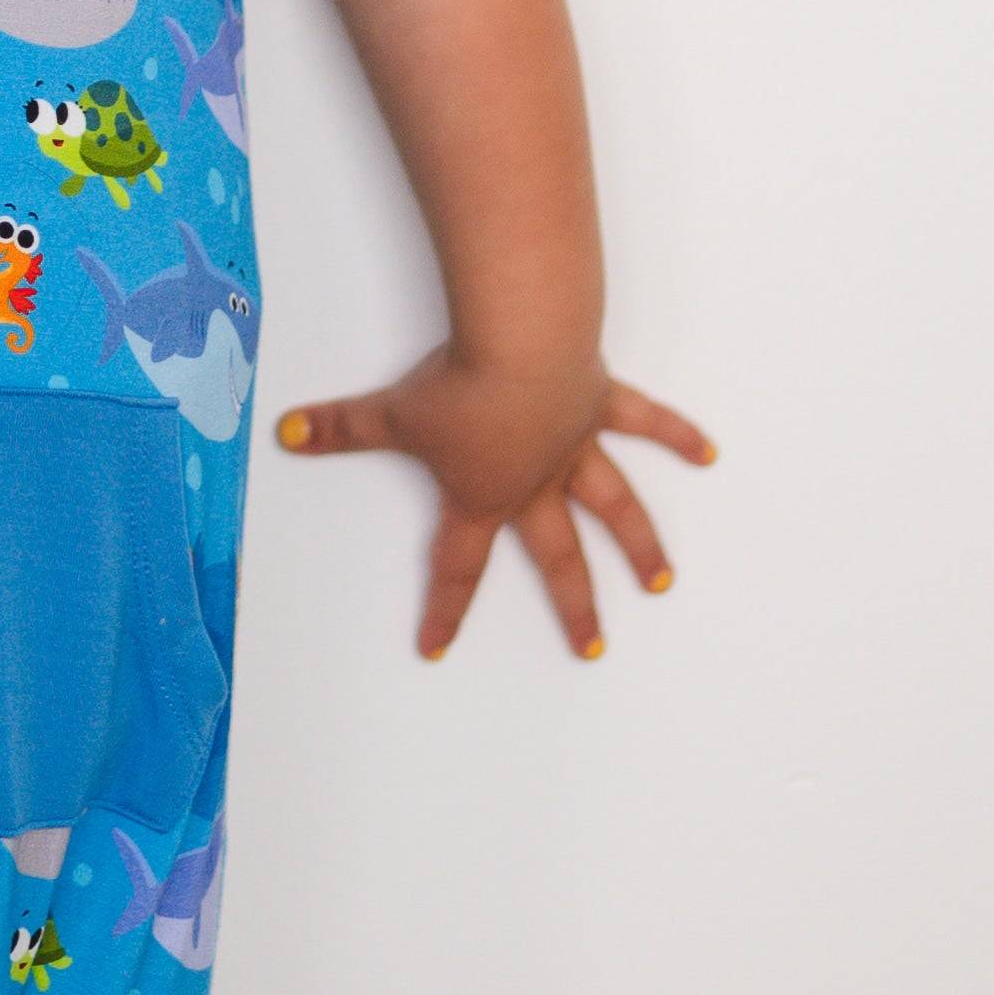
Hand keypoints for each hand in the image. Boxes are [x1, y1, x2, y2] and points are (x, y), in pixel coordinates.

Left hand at [273, 345, 713, 663]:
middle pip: (558, 557)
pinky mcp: (602, 403)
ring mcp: (576, 446)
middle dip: (573, 606)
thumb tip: (285, 432)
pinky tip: (708, 454)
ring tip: (661, 581)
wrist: (521, 344)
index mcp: (484, 495)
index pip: (457, 567)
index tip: (436, 650)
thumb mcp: (388, 413)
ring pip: (615, 507)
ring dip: (640, 545)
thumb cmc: (458, 385)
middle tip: (591, 647)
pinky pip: (646, 424)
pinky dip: (678, 436)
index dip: (443, 610)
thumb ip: (338, 428)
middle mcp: (537, 482)